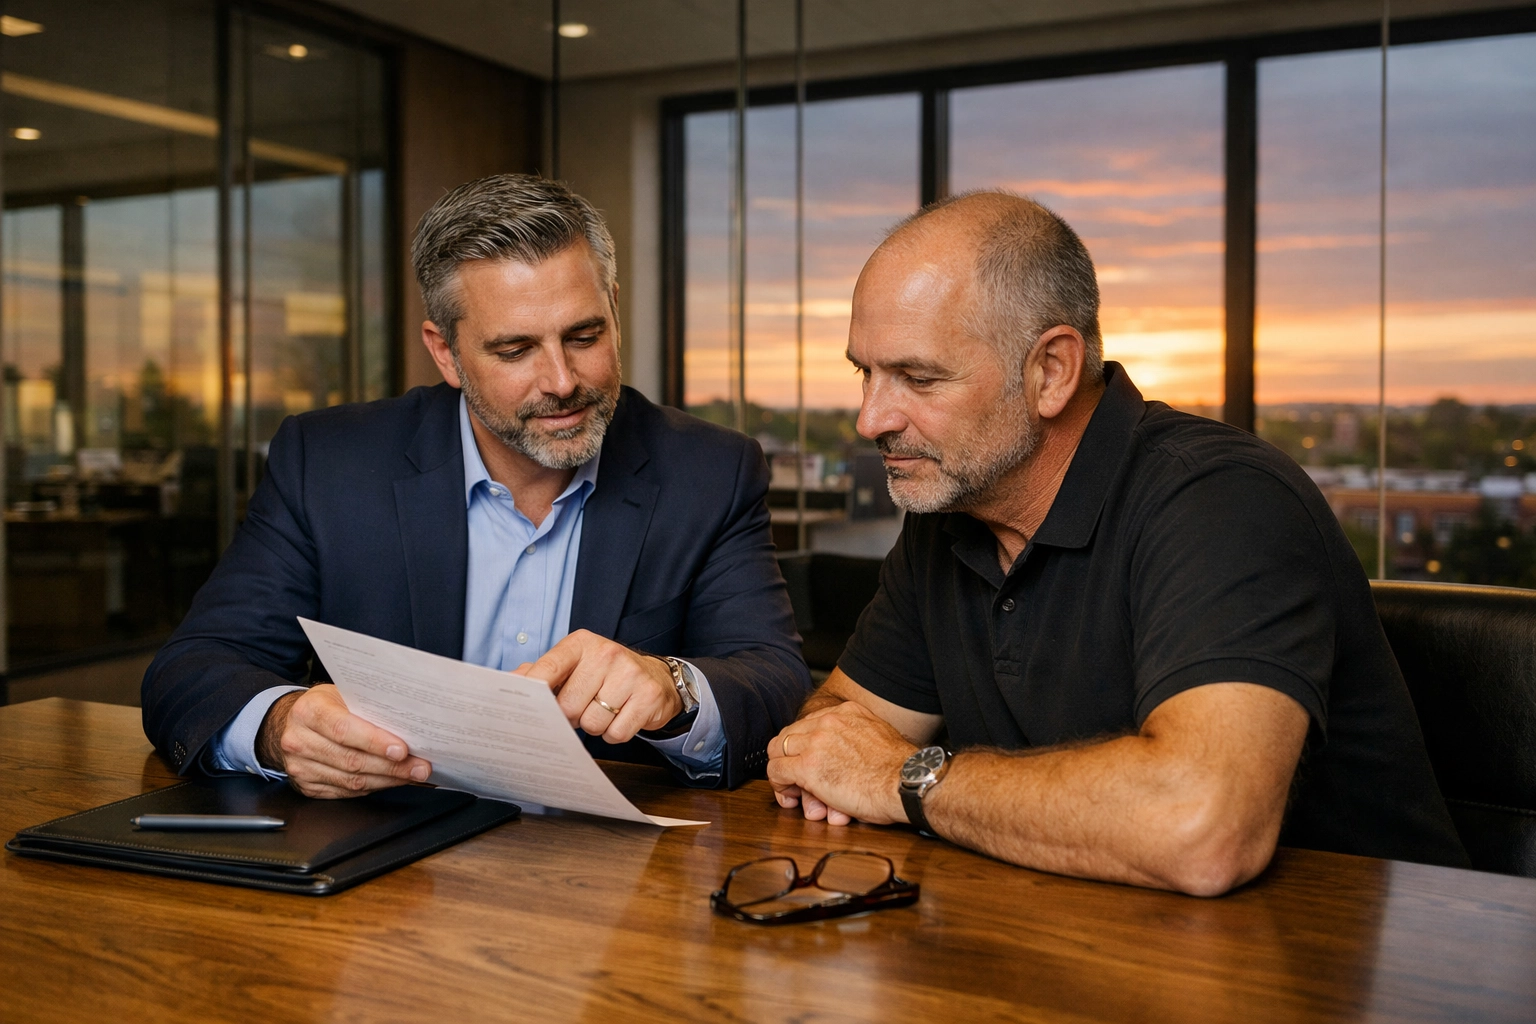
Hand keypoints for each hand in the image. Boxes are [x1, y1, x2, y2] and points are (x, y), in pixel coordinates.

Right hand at [256, 684, 431, 798]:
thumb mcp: (342, 694)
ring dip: (387, 780)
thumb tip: (409, 725)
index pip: (344, 730)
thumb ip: (368, 708)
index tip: (402, 750)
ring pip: (351, 781)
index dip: (375, 742)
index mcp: (308, 711)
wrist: (291, 723)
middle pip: (351, 760)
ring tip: (413, 775)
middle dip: (392, 767)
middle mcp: (299, 740)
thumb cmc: (325, 705)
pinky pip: (346, 792)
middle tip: (421, 767)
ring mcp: (300, 767)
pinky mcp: (306, 786)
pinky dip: (374, 788)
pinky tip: (392, 781)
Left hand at [516, 630, 682, 743]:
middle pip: (569, 706)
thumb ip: (542, 673)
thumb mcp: (575, 665)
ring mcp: (630, 674)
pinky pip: (617, 733)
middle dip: (572, 716)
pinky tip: (622, 717)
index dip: (533, 691)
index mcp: (581, 643)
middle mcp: (606, 653)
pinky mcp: (648, 696)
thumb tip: (509, 681)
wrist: (656, 677)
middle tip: (583, 707)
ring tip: (605, 710)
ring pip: (593, 723)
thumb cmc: (605, 674)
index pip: (548, 669)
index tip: (523, 707)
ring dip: (595, 726)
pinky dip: (615, 733)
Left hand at [766, 702, 916, 825]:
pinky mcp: (807, 766)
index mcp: (846, 713)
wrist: (907, 782)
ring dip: (782, 773)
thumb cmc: (900, 771)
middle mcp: (827, 721)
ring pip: (777, 751)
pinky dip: (780, 787)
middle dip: (788, 759)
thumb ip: (855, 739)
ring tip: (793, 792)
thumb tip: (842, 760)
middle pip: (788, 735)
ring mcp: (815, 742)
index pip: (808, 724)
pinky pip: (776, 772)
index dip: (803, 747)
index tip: (808, 763)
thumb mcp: (877, 738)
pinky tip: (791, 799)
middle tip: (795, 780)